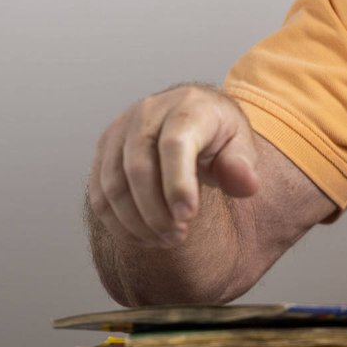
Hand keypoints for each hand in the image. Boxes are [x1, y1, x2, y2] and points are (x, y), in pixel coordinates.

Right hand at [89, 85, 261, 247]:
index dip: (178, 184)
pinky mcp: (103, 150)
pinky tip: (143, 237)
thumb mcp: (240, 142)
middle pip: (138, 168)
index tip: (188, 217)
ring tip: (164, 240)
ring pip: (113, 184)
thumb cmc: (217, 131)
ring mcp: (120, 131)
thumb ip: (242, 164)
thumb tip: (247, 185)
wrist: (191, 113)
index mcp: (187, 107)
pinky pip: (99, 193)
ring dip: (135, 221)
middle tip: (177, 236)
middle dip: (155, 211)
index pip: (174, 145)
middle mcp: (147, 113)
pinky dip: (118, 222)